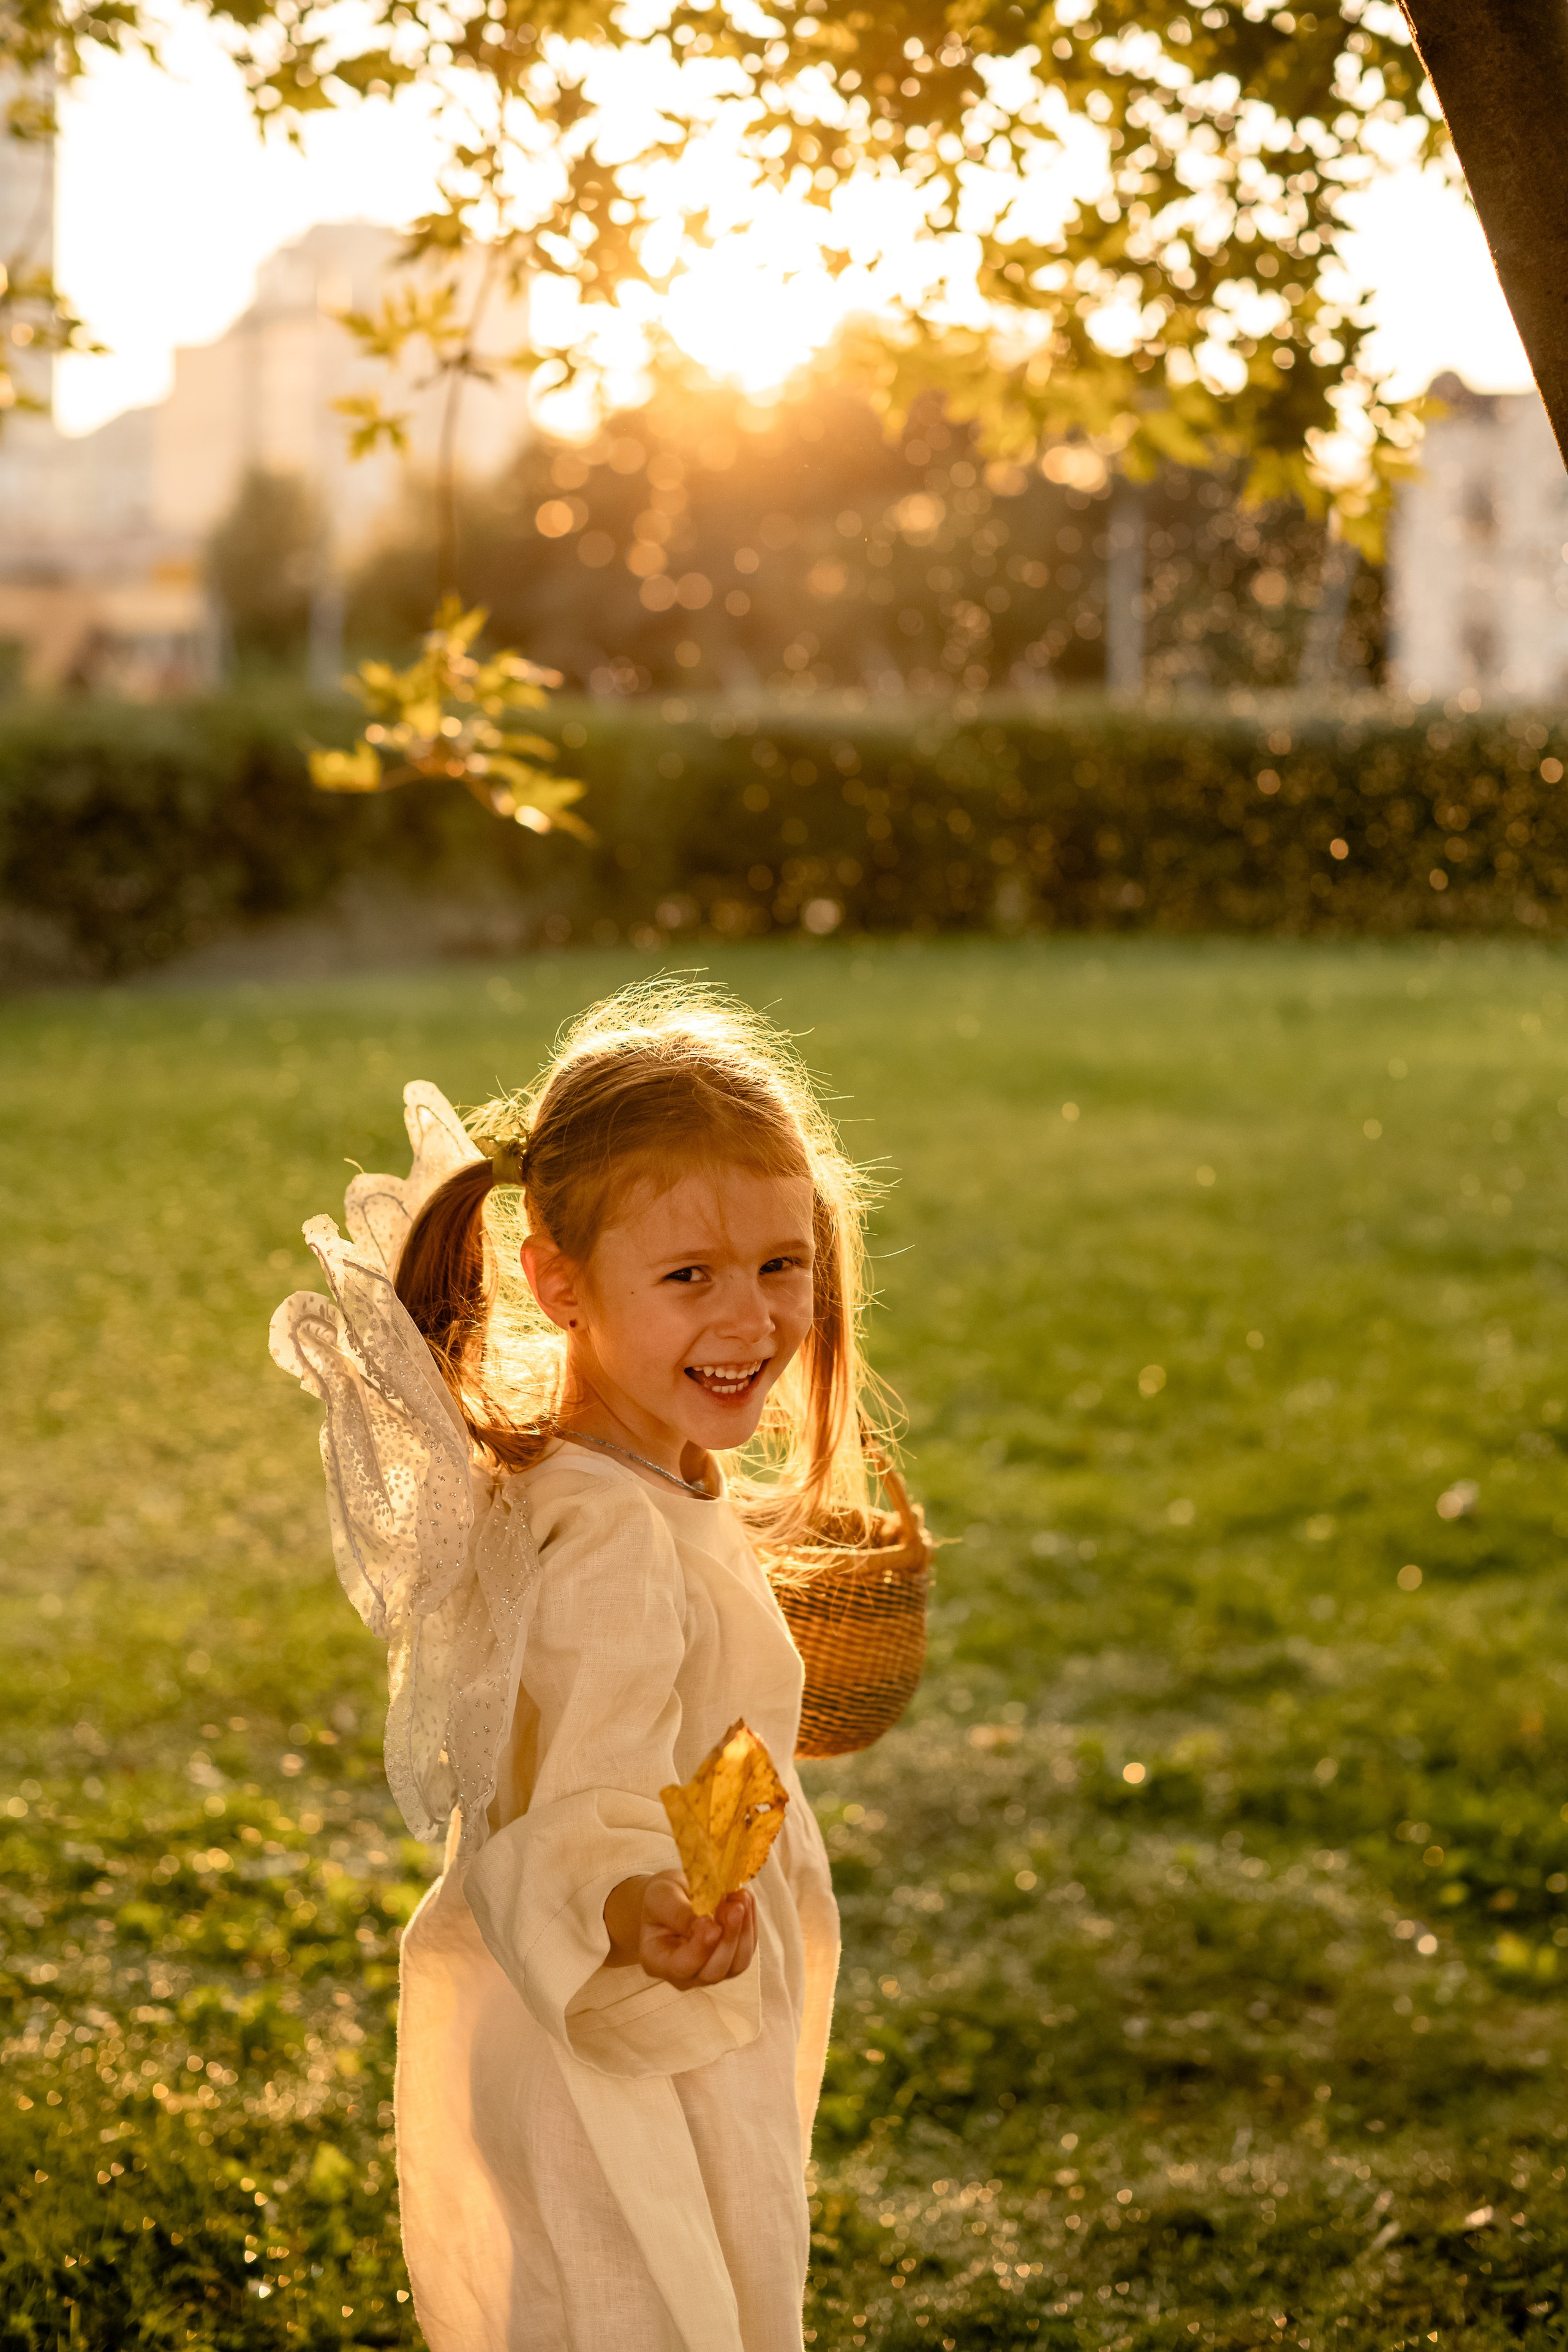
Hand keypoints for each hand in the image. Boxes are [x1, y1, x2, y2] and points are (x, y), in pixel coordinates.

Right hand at [603, 1869, 756, 1989]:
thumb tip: (707, 1924)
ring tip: (742, 1898)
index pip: (682, 1967)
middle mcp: (684, 1975)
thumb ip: (678, 1912)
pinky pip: (746, 1949)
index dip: (701, 1949)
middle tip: (735, 1907)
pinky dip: (750, 1924)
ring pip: (736, 1964)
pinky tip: (745, 1900)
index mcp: (657, 1961)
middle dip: (728, 1939)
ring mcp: (709, 1970)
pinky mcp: (730, 1959)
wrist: (674, 1898)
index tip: (713, 1924)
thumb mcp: (661, 1897)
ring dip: (743, 1931)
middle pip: (713, 1972)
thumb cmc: (662, 1898)